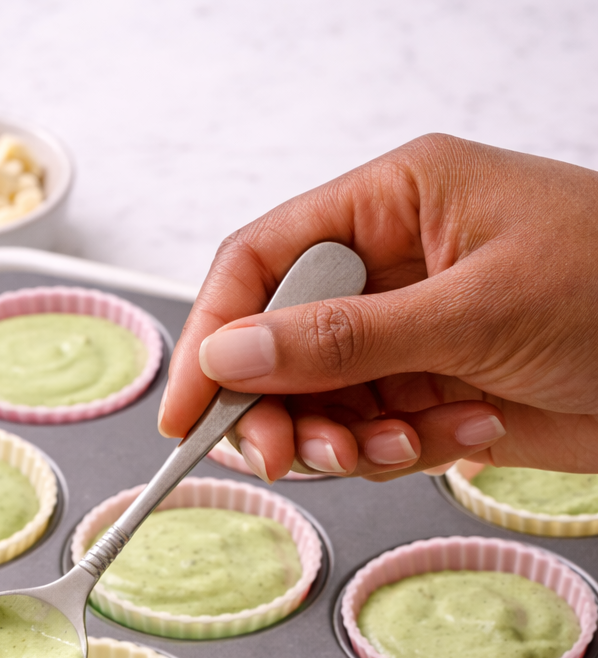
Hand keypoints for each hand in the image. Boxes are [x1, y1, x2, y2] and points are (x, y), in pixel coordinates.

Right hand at [160, 134, 597, 481]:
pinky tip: (460, 439)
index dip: (214, 334)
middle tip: (289, 456)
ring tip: (399, 448)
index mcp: (396, 202)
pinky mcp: (437, 394)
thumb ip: (341, 339)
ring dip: (346, 441)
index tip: (186, 413)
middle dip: (280, 407)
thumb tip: (229, 356)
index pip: (263, 261)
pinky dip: (401, 454)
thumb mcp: (471, 310)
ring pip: (321, 402)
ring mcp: (414, 335)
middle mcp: (394, 266)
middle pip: (278, 343)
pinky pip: (375, 436)